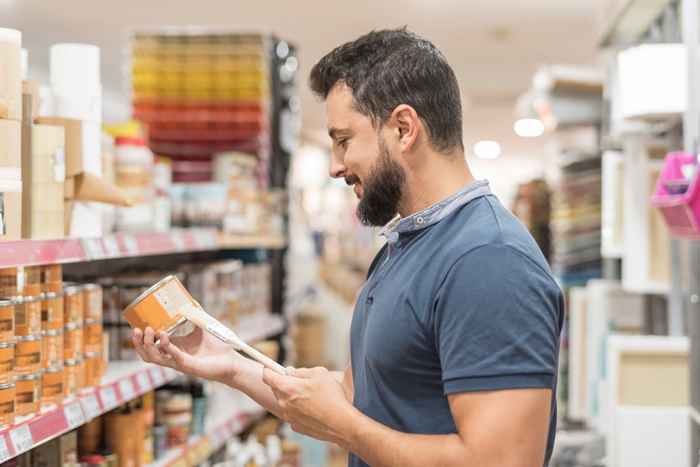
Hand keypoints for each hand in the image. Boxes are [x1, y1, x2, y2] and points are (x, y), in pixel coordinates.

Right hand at [132, 326, 246, 382]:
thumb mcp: (202, 327)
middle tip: (136, 330)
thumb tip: (189, 299)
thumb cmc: (217, 347)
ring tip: (149, 331)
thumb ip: (194, 315)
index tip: (136, 324)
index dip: (140, 338)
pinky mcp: (188, 366)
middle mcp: (173, 357)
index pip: (151, 346)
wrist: (231, 361)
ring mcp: (179, 363)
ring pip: (155, 358)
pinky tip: (164, 336)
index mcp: (174, 349)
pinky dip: (167, 346)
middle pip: (147, 354)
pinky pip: (173, 357)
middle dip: (138, 343)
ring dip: (148, 345)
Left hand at [262, 367, 354, 446]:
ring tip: (311, 395)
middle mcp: (283, 403)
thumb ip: (301, 371)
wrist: (341, 423)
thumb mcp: (319, 373)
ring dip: (293, 397)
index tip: (271, 367)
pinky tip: (314, 408)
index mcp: (287, 388)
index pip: (267, 376)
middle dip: (284, 382)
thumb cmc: (332, 397)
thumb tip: (291, 372)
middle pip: (275, 389)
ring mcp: (288, 417)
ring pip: (284, 402)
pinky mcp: (296, 426)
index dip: (269, 369)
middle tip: (299, 380)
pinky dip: (299, 409)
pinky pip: (293, 413)